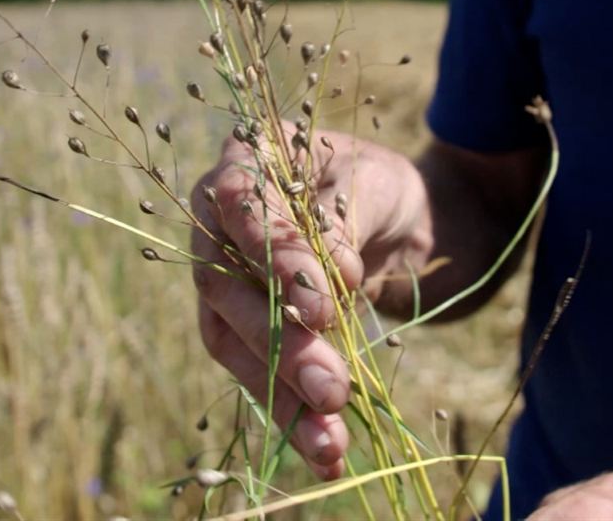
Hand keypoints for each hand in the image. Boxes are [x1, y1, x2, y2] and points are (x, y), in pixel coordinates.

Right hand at [190, 128, 431, 478]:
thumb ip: (342, 221)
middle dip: (280, 345)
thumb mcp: (371, 184)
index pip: (240, 206)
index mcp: (245, 161)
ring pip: (235, 343)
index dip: (273, 258)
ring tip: (328, 442)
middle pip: (228, 288)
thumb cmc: (375, 185)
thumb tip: (331, 273)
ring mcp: (225, 279)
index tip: (322, 304)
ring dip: (281, 396)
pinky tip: (323, 451)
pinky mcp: (245, 328)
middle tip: (331, 389)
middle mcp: (218, 223)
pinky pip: (256, 372)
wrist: (394, 220)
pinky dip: (290, 414)